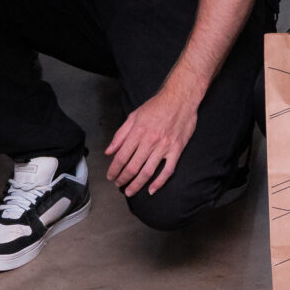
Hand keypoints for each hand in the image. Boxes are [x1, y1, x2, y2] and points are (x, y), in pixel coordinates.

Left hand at [105, 80, 199, 197]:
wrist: (180, 98)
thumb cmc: (157, 105)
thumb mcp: (134, 116)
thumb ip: (120, 134)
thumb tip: (109, 151)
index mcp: (138, 132)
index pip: (121, 157)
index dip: (114, 170)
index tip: (110, 176)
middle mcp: (150, 141)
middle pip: (133, 167)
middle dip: (123, 179)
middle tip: (118, 185)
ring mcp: (164, 147)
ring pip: (148, 172)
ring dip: (137, 184)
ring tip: (130, 191)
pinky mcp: (176, 150)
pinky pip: (167, 170)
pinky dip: (159, 182)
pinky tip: (152, 190)